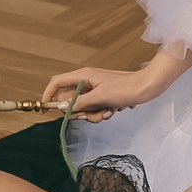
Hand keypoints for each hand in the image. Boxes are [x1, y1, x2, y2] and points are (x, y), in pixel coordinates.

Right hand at [41, 66, 162, 120]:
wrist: (147, 87)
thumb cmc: (125, 88)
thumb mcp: (100, 97)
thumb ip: (79, 102)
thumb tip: (62, 107)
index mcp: (82, 76)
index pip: (56, 82)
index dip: (48, 94)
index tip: (45, 109)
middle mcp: (86, 81)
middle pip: (69, 100)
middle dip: (79, 111)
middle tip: (91, 114)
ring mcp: (94, 89)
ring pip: (82, 107)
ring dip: (93, 114)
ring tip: (107, 112)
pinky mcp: (102, 96)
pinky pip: (93, 109)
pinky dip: (101, 112)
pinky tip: (113, 110)